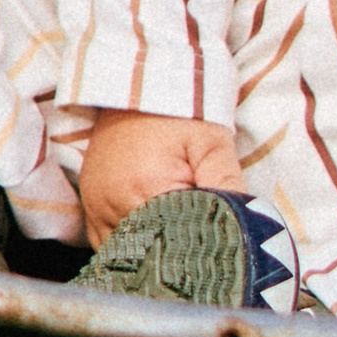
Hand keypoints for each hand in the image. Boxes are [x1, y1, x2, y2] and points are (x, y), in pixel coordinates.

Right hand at [79, 109, 246, 247]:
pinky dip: (128, 245)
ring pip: (123, 253)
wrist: (141, 79)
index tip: (212, 255)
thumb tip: (246, 225)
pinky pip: (106, 242)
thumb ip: (226, 183)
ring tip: (174, 246)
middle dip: (171, 256)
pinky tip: (150, 238)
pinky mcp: (90, 202)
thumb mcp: (211, 141)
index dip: (194, 253)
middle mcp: (112, 203)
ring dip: (147, 253)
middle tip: (197, 255)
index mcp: (144, 189)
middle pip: (144, 254)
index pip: (172, 246)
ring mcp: (95, 205)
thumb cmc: (179, 111)